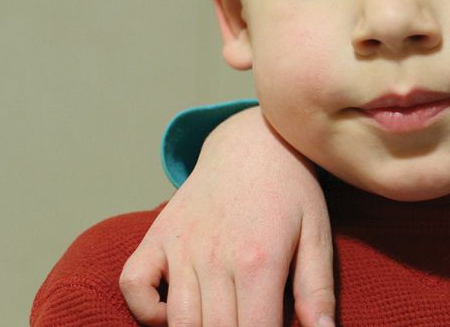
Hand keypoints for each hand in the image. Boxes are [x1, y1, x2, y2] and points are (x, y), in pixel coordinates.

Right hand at [118, 107, 335, 326]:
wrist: (254, 141)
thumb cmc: (291, 191)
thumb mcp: (317, 236)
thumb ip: (317, 291)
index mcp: (259, 261)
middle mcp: (214, 257)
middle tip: (249, 323)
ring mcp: (180, 247)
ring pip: (178, 320)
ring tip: (224, 319)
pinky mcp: (157, 237)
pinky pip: (132, 285)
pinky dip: (145, 309)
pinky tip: (175, 311)